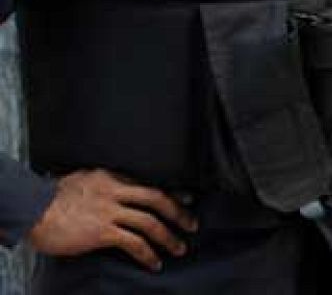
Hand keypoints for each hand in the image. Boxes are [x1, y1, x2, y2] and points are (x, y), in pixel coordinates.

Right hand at [27, 169, 195, 271]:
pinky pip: (134, 243)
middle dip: (178, 213)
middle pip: (157, 198)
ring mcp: (109, 211)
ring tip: (178, 248)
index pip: (148, 184)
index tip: (186, 199)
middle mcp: (115, 191)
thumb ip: (101, 185)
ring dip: (168, 237)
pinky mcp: (102, 231)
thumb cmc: (50, 198)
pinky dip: (147, 254)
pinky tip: (153, 262)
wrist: (32, 210)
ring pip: (150, 222)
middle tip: (191, 224)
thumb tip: (113, 191)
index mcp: (111, 177)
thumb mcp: (81, 180)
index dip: (171, 193)